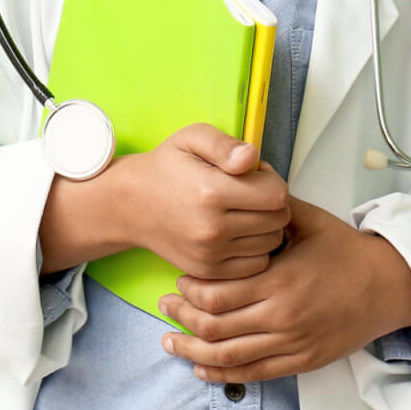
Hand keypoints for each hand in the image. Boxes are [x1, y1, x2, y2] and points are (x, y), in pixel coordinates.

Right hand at [115, 123, 290, 280]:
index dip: (271, 179)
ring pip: (272, 242)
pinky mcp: (209, 271)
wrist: (131, 205)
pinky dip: (255, 248)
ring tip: (242, 211)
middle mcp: (212, 228)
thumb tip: (251, 158)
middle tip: (249, 192)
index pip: (277, 194)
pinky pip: (257, 263)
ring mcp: (210, 254)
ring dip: (265, 226)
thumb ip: (224, 144)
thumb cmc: (166, 168)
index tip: (254, 175)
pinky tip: (238, 232)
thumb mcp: (191, 138)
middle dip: (271, 202)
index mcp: (210, 191)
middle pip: (278, 219)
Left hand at [154, 196, 410, 382]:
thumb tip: (245, 174)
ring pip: (229, 356)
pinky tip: (202, 369)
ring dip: (193, 352)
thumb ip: (272, 205)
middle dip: (183, 319)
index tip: (178, 281)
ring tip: (170, 342)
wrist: (390, 286)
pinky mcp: (302, 361)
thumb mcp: (309, 221)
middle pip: (216, 327)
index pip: (217, 295)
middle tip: (165, 307)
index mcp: (278, 281)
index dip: (191, 291)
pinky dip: (223, 374)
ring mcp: (292, 343)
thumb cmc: (347, 251)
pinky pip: (254, 373)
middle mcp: (282, 317)